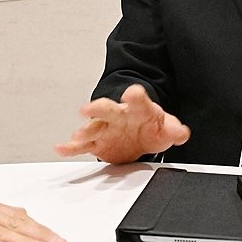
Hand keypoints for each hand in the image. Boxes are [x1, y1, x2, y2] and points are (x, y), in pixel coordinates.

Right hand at [54, 84, 190, 163]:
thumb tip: (180, 132)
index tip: (133, 93)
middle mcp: (118, 114)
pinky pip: (82, 144)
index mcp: (138, 108)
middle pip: (107, 108)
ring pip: (92, 126)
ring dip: (84, 131)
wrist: (139, 133)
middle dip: (98, 108)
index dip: (135, 95)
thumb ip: (174, 131)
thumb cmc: (151, 125)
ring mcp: (106, 127)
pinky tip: (61, 148)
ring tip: (77, 137)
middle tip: (89, 109)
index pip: (137, 98)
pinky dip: (70, 147)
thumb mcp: (167, 128)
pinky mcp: (97, 142)